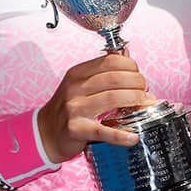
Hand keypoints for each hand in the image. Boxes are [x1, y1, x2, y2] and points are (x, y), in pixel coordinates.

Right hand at [36, 52, 153, 163]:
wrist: (45, 133)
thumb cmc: (68, 107)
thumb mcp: (80, 83)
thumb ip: (103, 70)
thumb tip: (126, 54)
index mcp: (77, 73)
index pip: (110, 61)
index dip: (130, 66)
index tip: (138, 74)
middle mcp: (75, 88)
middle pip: (115, 78)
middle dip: (137, 83)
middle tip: (145, 90)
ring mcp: (74, 108)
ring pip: (113, 98)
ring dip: (135, 100)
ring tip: (145, 104)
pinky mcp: (76, 129)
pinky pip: (104, 131)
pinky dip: (121, 134)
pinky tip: (133, 136)